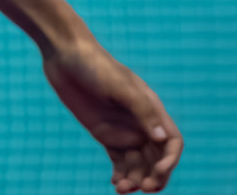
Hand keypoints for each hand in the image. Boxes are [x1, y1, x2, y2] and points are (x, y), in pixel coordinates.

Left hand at [42, 38, 182, 192]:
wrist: (65, 55)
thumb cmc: (96, 65)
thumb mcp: (120, 86)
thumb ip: (141, 111)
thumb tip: (161, 138)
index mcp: (151, 110)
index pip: (171, 142)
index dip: (169, 161)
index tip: (156, 173)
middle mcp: (140, 123)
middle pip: (156, 158)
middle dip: (153, 176)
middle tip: (142, 188)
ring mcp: (122, 129)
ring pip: (137, 163)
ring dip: (135, 178)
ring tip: (121, 188)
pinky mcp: (104, 133)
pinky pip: (118, 160)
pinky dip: (120, 173)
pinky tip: (116, 184)